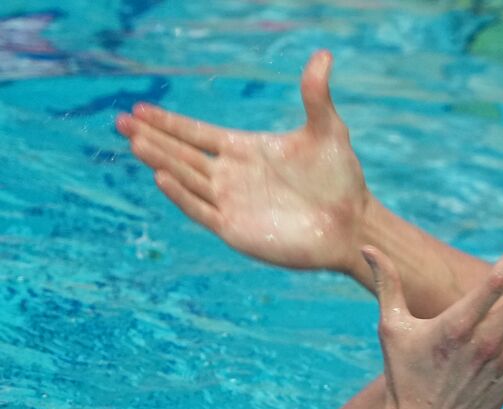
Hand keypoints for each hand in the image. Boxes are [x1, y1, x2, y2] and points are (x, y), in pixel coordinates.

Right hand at [116, 50, 368, 272]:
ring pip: (186, 178)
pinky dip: (181, 194)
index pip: (196, 133)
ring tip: (135, 141)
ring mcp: (231, 203)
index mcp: (245, 150)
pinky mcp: (236, 229)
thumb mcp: (328, 131)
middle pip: (182, 153)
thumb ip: (316, 95)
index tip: (138, 109)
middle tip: (120, 121)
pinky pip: (201, 209)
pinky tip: (162, 176)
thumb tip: (324, 55)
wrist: (353, 224)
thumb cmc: (341, 179)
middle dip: (152, 137)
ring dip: (161, 160)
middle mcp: (232, 176)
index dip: (168, 122)